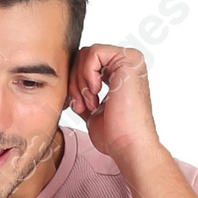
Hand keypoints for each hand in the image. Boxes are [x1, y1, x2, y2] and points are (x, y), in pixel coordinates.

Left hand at [67, 43, 159, 166]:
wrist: (129, 145)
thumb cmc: (115, 134)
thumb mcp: (92, 111)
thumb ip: (84, 94)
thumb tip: (68, 86)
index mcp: (121, 73)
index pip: (86, 64)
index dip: (74, 83)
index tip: (77, 105)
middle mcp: (127, 63)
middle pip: (84, 57)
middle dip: (75, 82)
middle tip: (80, 104)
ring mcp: (129, 60)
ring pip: (86, 54)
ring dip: (80, 81)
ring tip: (89, 102)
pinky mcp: (128, 60)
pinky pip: (94, 53)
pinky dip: (87, 73)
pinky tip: (95, 92)